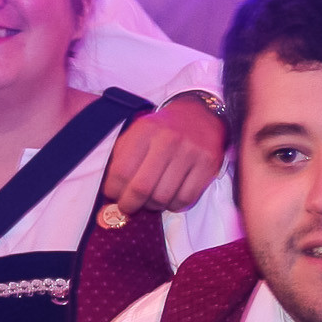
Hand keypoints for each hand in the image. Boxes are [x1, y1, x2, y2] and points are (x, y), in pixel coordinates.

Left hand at [102, 94, 224, 215]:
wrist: (198, 114)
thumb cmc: (160, 130)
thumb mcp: (136, 133)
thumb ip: (121, 158)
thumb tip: (113, 193)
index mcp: (145, 131)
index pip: (121, 171)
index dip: (113, 190)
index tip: (114, 195)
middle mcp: (168, 140)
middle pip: (142, 188)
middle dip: (130, 204)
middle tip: (128, 207)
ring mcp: (190, 152)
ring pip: (163, 197)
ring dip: (152, 206)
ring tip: (149, 200)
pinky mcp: (208, 164)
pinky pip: (186, 199)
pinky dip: (173, 206)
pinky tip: (169, 199)